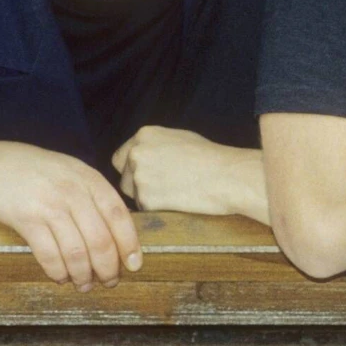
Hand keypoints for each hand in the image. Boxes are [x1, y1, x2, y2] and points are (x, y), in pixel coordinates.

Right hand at [0, 140, 141, 288]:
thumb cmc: (43, 175)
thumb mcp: (74, 174)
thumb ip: (97, 198)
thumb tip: (122, 237)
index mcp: (90, 180)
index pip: (118, 215)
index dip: (129, 244)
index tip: (135, 265)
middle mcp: (72, 192)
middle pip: (100, 240)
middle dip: (108, 268)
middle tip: (109, 281)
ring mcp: (49, 205)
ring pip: (76, 253)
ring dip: (83, 275)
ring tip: (84, 285)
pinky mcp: (26, 219)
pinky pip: (49, 256)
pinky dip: (58, 273)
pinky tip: (60, 277)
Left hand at [112, 125, 267, 221]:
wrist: (225, 176)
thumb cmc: (209, 157)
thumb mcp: (178, 138)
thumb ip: (154, 145)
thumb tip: (143, 155)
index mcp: (143, 135)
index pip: (120, 158)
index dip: (132, 170)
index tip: (147, 176)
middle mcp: (136, 154)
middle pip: (124, 178)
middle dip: (137, 186)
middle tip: (162, 188)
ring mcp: (139, 177)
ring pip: (133, 195)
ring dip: (147, 198)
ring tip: (174, 193)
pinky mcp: (146, 199)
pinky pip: (144, 209)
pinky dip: (157, 209)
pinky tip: (177, 201)